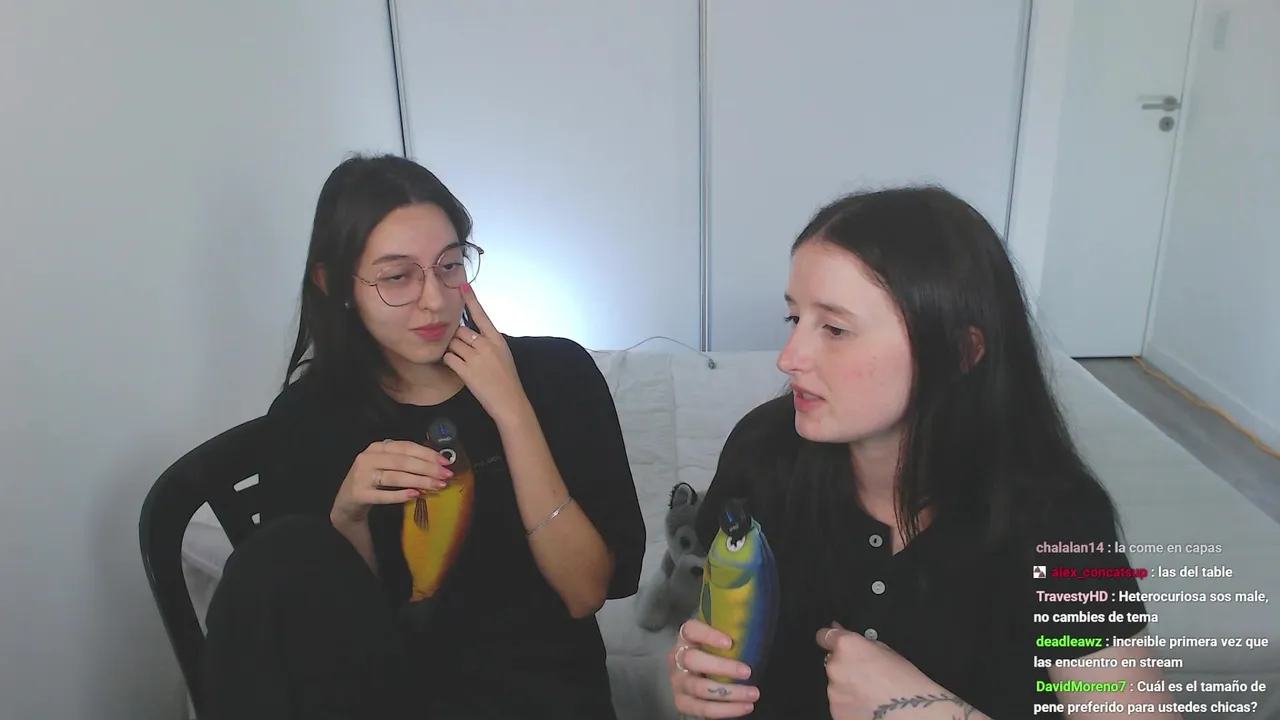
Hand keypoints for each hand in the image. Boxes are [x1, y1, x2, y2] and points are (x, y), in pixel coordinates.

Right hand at [330, 439, 453, 524]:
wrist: (346, 502)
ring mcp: (362, 476)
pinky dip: (401, 495)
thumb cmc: (372, 481)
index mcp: (377, 447)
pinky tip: (416, 495)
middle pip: (403, 461)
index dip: (427, 453)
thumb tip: (438, 463)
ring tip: (437, 486)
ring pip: (395, 477)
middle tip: (446, 475)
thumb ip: (406, 461)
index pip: (406, 447)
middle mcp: (368, 458)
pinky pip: (383, 494)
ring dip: (419, 481)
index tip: (445, 461)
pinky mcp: (359, 493)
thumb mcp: (386, 465)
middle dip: (427, 468)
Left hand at [443, 283, 528, 423]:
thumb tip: (473, 334)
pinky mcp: (466, 371)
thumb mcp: (503, 354)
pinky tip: (456, 368)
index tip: (463, 286)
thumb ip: (488, 342)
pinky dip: (449, 362)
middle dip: (458, 339)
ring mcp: (475, 357)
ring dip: (453, 351)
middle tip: (464, 351)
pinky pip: (449, 358)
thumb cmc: (507, 379)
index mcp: (496, 339)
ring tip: (463, 362)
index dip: (471, 300)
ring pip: (452, 344)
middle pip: (460, 331)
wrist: (509, 401)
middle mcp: (485, 345)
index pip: (481, 315)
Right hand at [668, 619, 758, 718]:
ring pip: (699, 688)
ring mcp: (678, 681)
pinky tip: (745, 706)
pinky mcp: (682, 702)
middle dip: (722, 667)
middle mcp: (678, 658)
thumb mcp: (718, 640)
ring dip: (729, 692)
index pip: (691, 630)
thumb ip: (730, 634)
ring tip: (753, 693)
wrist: (697, 674)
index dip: (708, 635)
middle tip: (747, 672)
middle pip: (692, 660)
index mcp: (686, 638)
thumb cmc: (714, 653)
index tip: (730, 643)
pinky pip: (703, 709)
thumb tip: (755, 634)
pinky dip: (726, 710)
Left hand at [817, 623, 955, 719]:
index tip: (832, 643)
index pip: (824, 636)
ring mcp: (833, 690)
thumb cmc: (904, 683)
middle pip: (834, 663)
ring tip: (871, 693)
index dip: (829, 639)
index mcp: (847, 646)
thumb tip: (847, 638)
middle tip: (866, 676)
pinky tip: (867, 705)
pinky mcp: (836, 710)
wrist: (909, 713)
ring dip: (848, 686)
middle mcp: (835, 666)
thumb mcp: (887, 652)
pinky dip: (850, 703)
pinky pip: (840, 703)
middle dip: (845, 667)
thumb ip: (861, 644)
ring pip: (836, 685)